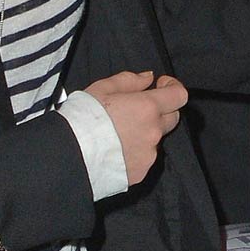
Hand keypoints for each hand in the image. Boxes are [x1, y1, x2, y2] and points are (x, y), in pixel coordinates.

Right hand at [81, 70, 187, 186]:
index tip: (160, 86)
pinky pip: (144, 158)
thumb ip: (129, 80)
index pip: (179, 96)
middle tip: (137, 109)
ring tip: (117, 135)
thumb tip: (148, 78)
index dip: (172, 88)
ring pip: (155, 140)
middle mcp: (153, 132)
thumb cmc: (83, 118)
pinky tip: (115, 151)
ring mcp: (149, 154)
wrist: (69, 155)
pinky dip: (134, 153)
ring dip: (144, 133)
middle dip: (160, 110)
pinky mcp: (141, 172)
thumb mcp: (102, 88)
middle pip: (172, 118)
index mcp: (147, 107)